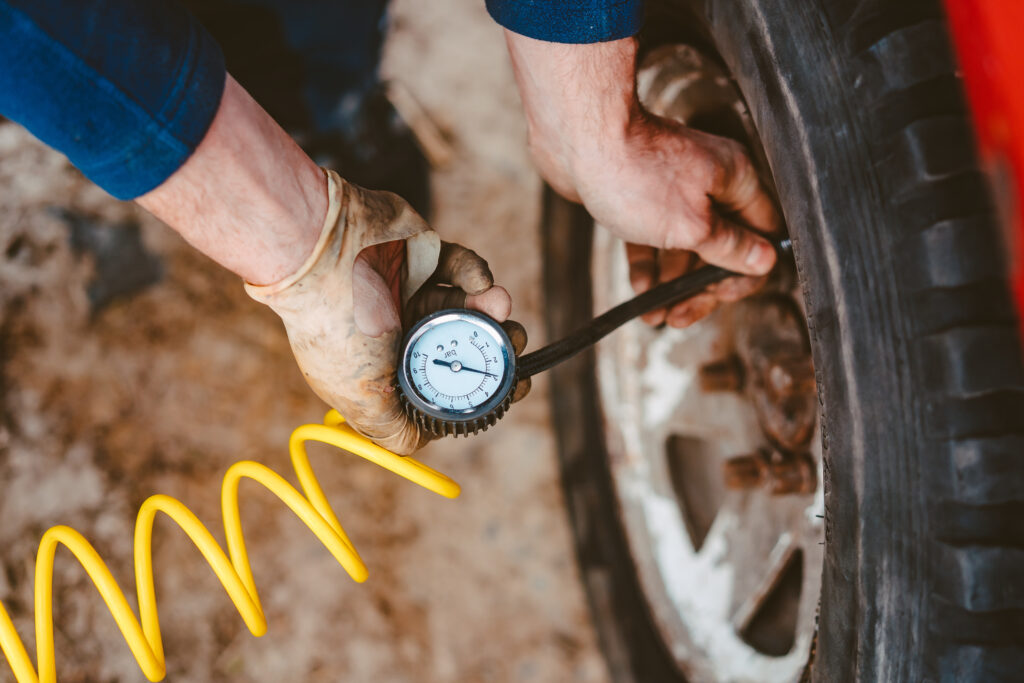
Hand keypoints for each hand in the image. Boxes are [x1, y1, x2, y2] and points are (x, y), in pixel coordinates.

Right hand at [246, 169, 529, 454]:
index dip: (477, 390)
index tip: (510, 389)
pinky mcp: (421, 255)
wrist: (323, 250)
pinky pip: (460, 266)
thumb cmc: (338, 329)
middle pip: (461, 345)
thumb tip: (418, 443)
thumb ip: (392, 429)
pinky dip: (475, 274)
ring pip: (467, 307)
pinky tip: (481, 284)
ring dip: (492, 311)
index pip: (440, 386)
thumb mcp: (362, 398)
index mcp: (383, 368)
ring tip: (503, 310)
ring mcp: (410, 292)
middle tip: (514, 343)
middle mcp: (398, 332)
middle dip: (494, 347)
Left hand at [504, 33, 780, 326]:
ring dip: (673, 283)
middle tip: (680, 317)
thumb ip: (729, 247)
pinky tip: (639, 290)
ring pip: (685, 245)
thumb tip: (765, 260)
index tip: (719, 296)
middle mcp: (711, 182)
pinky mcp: (639, 194)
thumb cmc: (634, 173)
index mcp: (736, 181)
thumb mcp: (691, 225)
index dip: (745, 272)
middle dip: (702, 287)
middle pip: (722, 247)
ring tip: (654, 316)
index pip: (761, 236)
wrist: (575, 135)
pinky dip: (648, 263)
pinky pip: (652, 236)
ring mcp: (674, 188)